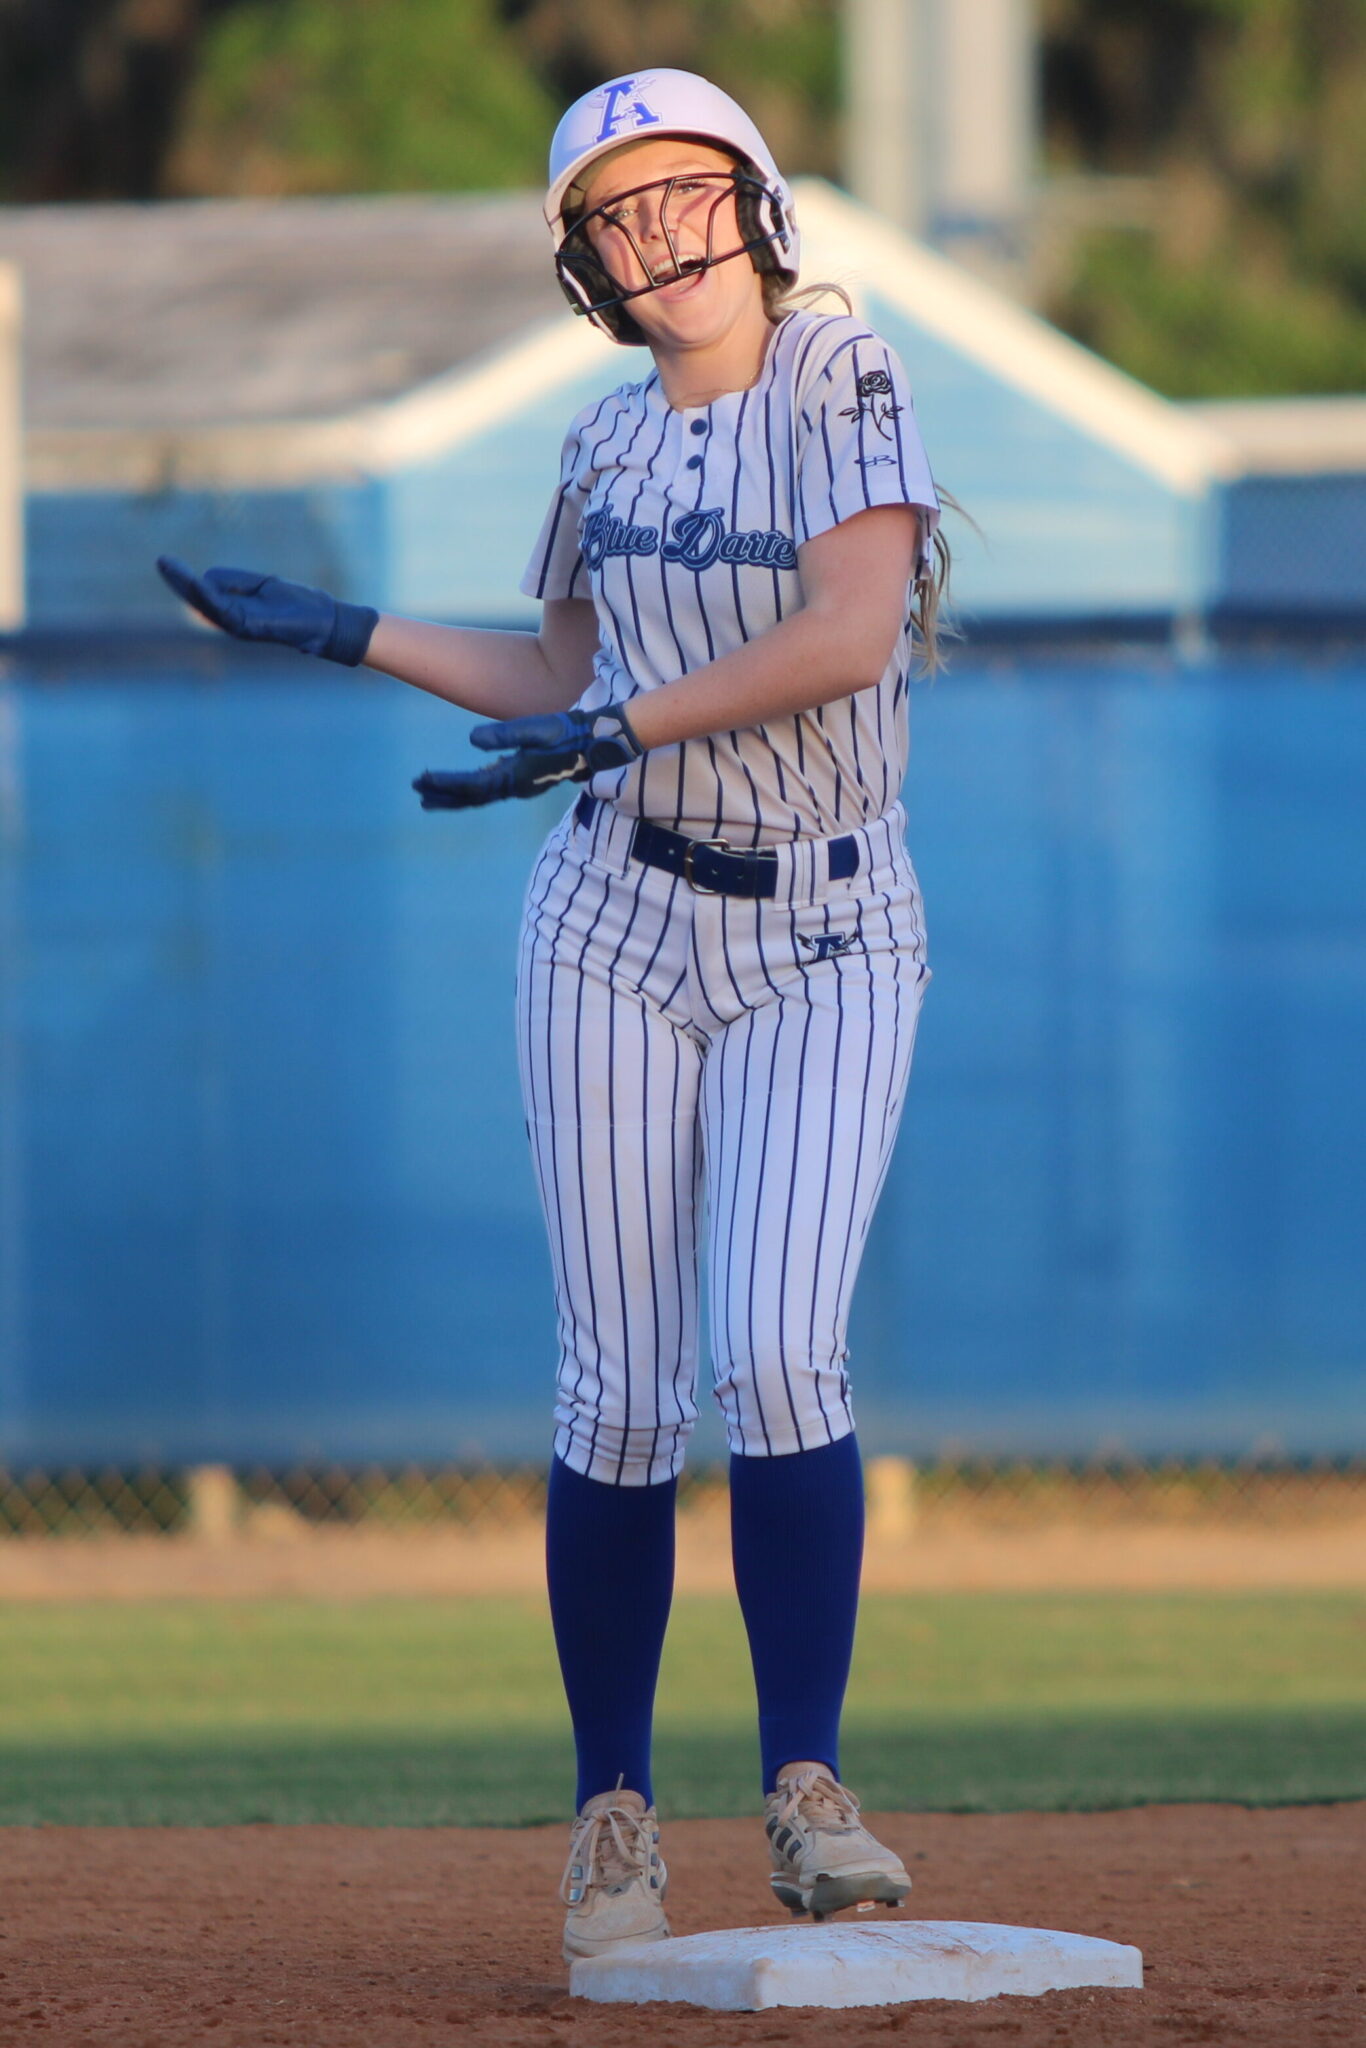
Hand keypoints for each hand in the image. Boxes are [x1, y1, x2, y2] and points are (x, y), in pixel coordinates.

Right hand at [156, 557, 377, 666]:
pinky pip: (227, 611)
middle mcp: (235, 622)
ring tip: (170, 568)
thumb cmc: (299, 605)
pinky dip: (211, 597)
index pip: (204, 595)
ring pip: (209, 606)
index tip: (166, 562)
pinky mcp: (254, 627)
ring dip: (189, 588)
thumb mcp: (261, 585)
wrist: (326, 622)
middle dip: (180, 582)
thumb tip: (207, 577)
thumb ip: (234, 581)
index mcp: (236, 611)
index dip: (184, 580)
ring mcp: (243, 626)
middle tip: (161, 561)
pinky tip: (198, 583)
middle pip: (200, 601)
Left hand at [412, 705, 642, 810]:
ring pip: (480, 795)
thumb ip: (505, 734)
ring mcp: (520, 784)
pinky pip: (492, 788)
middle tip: (416, 789)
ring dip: (454, 794)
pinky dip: (472, 788)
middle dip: (443, 794)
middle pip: (472, 796)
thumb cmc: (569, 733)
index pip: (473, 785)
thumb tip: (472, 740)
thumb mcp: (537, 728)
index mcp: (516, 776)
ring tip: (428, 795)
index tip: (422, 778)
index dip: (446, 783)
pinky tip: (462, 784)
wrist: (596, 743)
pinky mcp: (524, 778)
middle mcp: (515, 786)